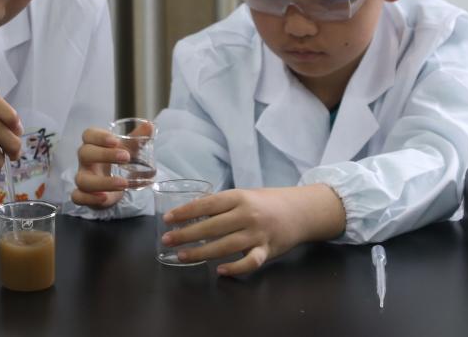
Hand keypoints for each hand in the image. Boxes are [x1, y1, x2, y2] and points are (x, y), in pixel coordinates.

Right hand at [70, 120, 155, 208]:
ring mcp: (83, 178)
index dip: (99, 136)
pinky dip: (89, 198)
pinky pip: (78, 197)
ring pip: (82, 179)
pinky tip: (104, 197)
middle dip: (104, 154)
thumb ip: (137, 138)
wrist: (109, 185)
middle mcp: (85, 161)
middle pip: (84, 153)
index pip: (88, 135)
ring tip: (123, 183)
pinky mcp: (82, 195)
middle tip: (126, 158)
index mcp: (93, 144)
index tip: (115, 141)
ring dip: (102, 182)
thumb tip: (150, 125)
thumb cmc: (114, 161)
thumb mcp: (126, 149)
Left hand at [160, 184, 345, 274]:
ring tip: (182, 256)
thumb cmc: (265, 202)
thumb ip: (221, 205)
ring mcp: (258, 233)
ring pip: (225, 245)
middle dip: (187, 234)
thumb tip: (190, 212)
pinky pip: (250, 262)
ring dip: (201, 252)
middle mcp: (247, 214)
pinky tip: (220, 271)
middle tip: (168, 239)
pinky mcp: (268, 250)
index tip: (168, 219)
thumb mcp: (243, 196)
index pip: (207, 203)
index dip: (186, 212)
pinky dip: (235, 268)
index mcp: (239, 197)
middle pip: (212, 226)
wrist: (299, 211)